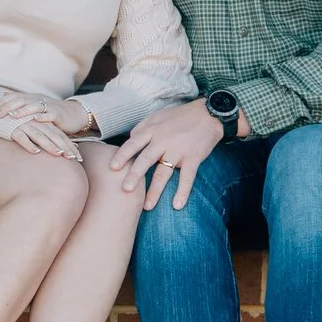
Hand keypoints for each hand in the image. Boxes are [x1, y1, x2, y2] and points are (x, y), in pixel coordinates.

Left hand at [0, 94, 95, 136]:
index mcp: (31, 98)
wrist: (74, 114)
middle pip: (20, 101)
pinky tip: (36, 120)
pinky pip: (50, 115)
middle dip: (6, 107)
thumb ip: (19, 102)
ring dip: (22, 111)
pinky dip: (43, 117)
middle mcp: (38, 100)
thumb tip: (2, 95)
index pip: (13, 98)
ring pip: (34, 106)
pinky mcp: (58, 115)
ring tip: (12, 116)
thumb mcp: (34, 106)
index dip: (1, 103)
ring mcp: (48, 106)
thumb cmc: (51, 112)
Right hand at [7, 118, 82, 159]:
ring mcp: (25, 125)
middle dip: (64, 147)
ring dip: (49, 145)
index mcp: (43, 123)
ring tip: (58, 154)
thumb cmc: (16, 122)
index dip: (70, 146)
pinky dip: (29, 144)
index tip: (78, 158)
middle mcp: (36, 123)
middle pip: (53, 136)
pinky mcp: (13, 128)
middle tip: (73, 158)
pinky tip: (35, 152)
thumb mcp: (33, 128)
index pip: (60, 135)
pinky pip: (22, 137)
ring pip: (40, 136)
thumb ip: (46, 137)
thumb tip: (61, 150)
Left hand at [109, 98, 224, 211]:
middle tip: (125, 190)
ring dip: (155, 190)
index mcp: (152, 130)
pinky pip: (187, 178)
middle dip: (134, 175)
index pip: (133, 144)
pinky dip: (183, 192)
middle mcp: (163, 140)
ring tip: (147, 206)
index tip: (112, 168)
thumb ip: (142, 128)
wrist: (208, 115)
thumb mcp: (157, 116)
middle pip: (145, 160)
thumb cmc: (180, 116)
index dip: (122, 156)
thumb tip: (129, 140)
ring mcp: (178, 150)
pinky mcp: (193, 158)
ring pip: (164, 172)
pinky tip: (177, 205)